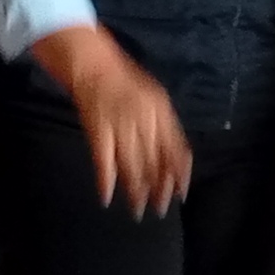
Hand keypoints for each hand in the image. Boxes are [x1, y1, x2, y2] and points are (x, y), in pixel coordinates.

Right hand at [40, 29, 189, 214]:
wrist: (94, 64)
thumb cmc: (127, 81)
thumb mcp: (157, 99)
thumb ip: (167, 126)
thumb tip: (178, 159)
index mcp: (161, 112)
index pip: (176, 149)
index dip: (180, 174)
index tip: (180, 193)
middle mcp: (144, 121)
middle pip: (155, 162)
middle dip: (159, 188)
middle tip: (160, 209)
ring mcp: (119, 126)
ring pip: (132, 166)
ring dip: (135, 191)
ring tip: (138, 210)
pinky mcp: (97, 131)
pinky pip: (103, 161)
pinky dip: (105, 181)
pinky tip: (106, 198)